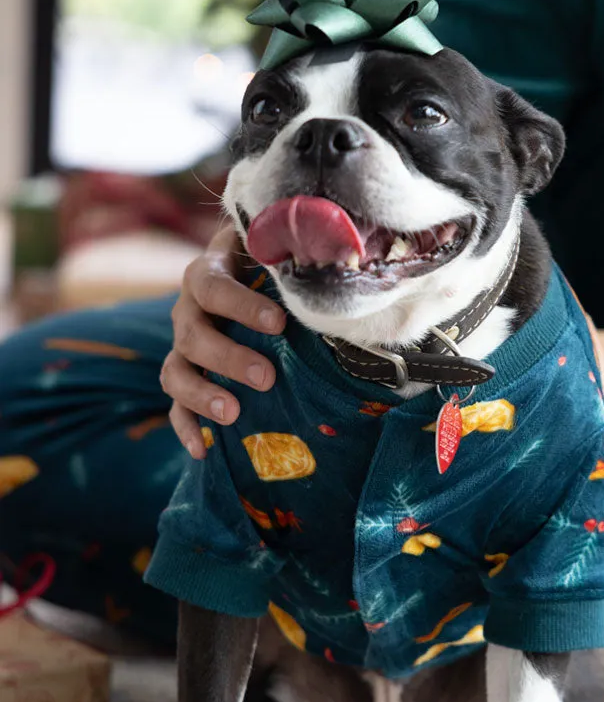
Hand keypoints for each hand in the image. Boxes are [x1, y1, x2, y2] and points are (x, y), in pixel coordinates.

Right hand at [161, 223, 284, 457]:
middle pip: (191, 334)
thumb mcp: (279, 251)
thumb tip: (329, 263)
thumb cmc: (273, 264)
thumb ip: (293, 254)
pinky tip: (202, 450)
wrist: (250, 272)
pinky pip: (175, 406)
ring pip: (175, 372)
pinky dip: (186, 428)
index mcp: (208, 273)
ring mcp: (183, 346)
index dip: (240, 305)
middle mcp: (188, 310)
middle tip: (266, 377)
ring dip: (201, 394)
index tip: (278, 324)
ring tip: (232, 414)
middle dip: (228, 358)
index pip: (211, 286)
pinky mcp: (186, 377)